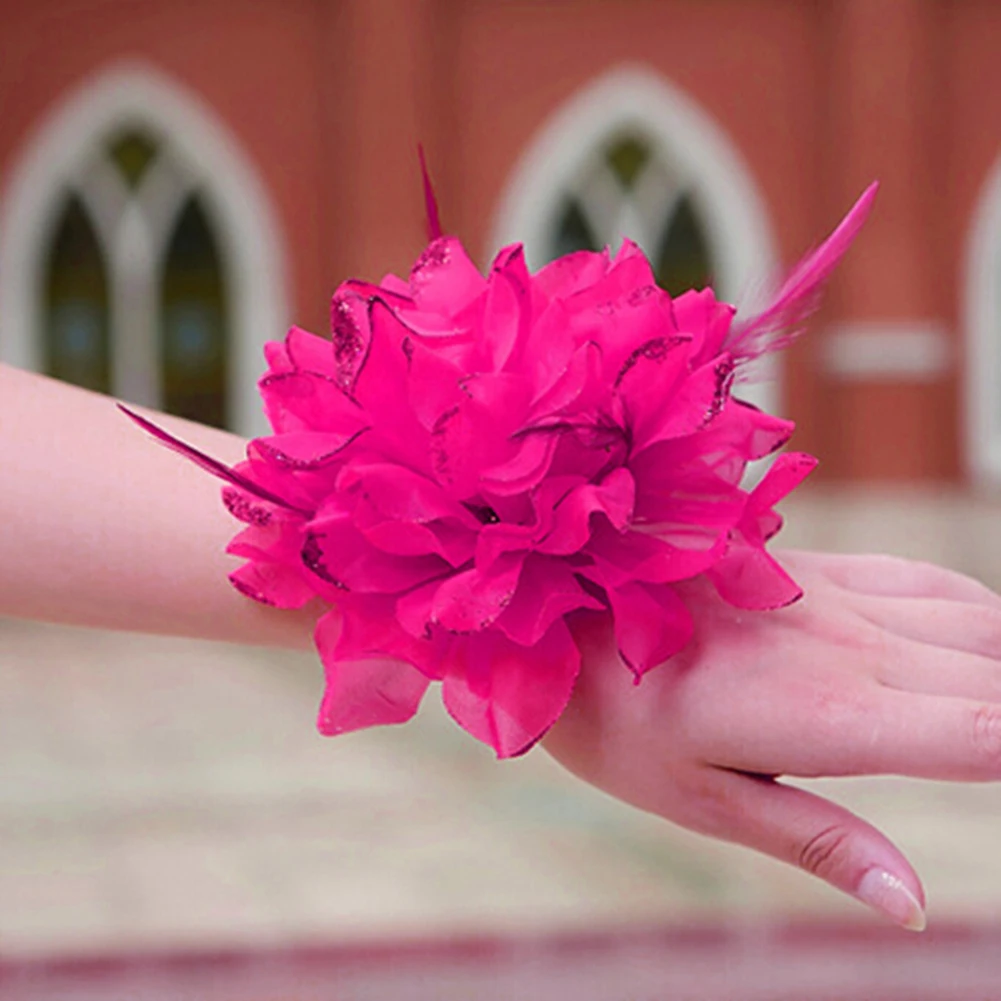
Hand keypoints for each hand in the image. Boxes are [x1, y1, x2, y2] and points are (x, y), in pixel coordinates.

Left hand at [543, 550, 1000, 929]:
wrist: (560, 607)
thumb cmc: (617, 718)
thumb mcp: (703, 800)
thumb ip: (819, 843)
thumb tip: (913, 903)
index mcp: (829, 715)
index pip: (987, 732)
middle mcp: (850, 646)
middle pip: (999, 678)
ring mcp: (836, 599)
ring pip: (981, 623)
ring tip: (995, 714)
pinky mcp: (818, 572)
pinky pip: (929, 583)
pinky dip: (981, 616)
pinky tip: (981, 642)